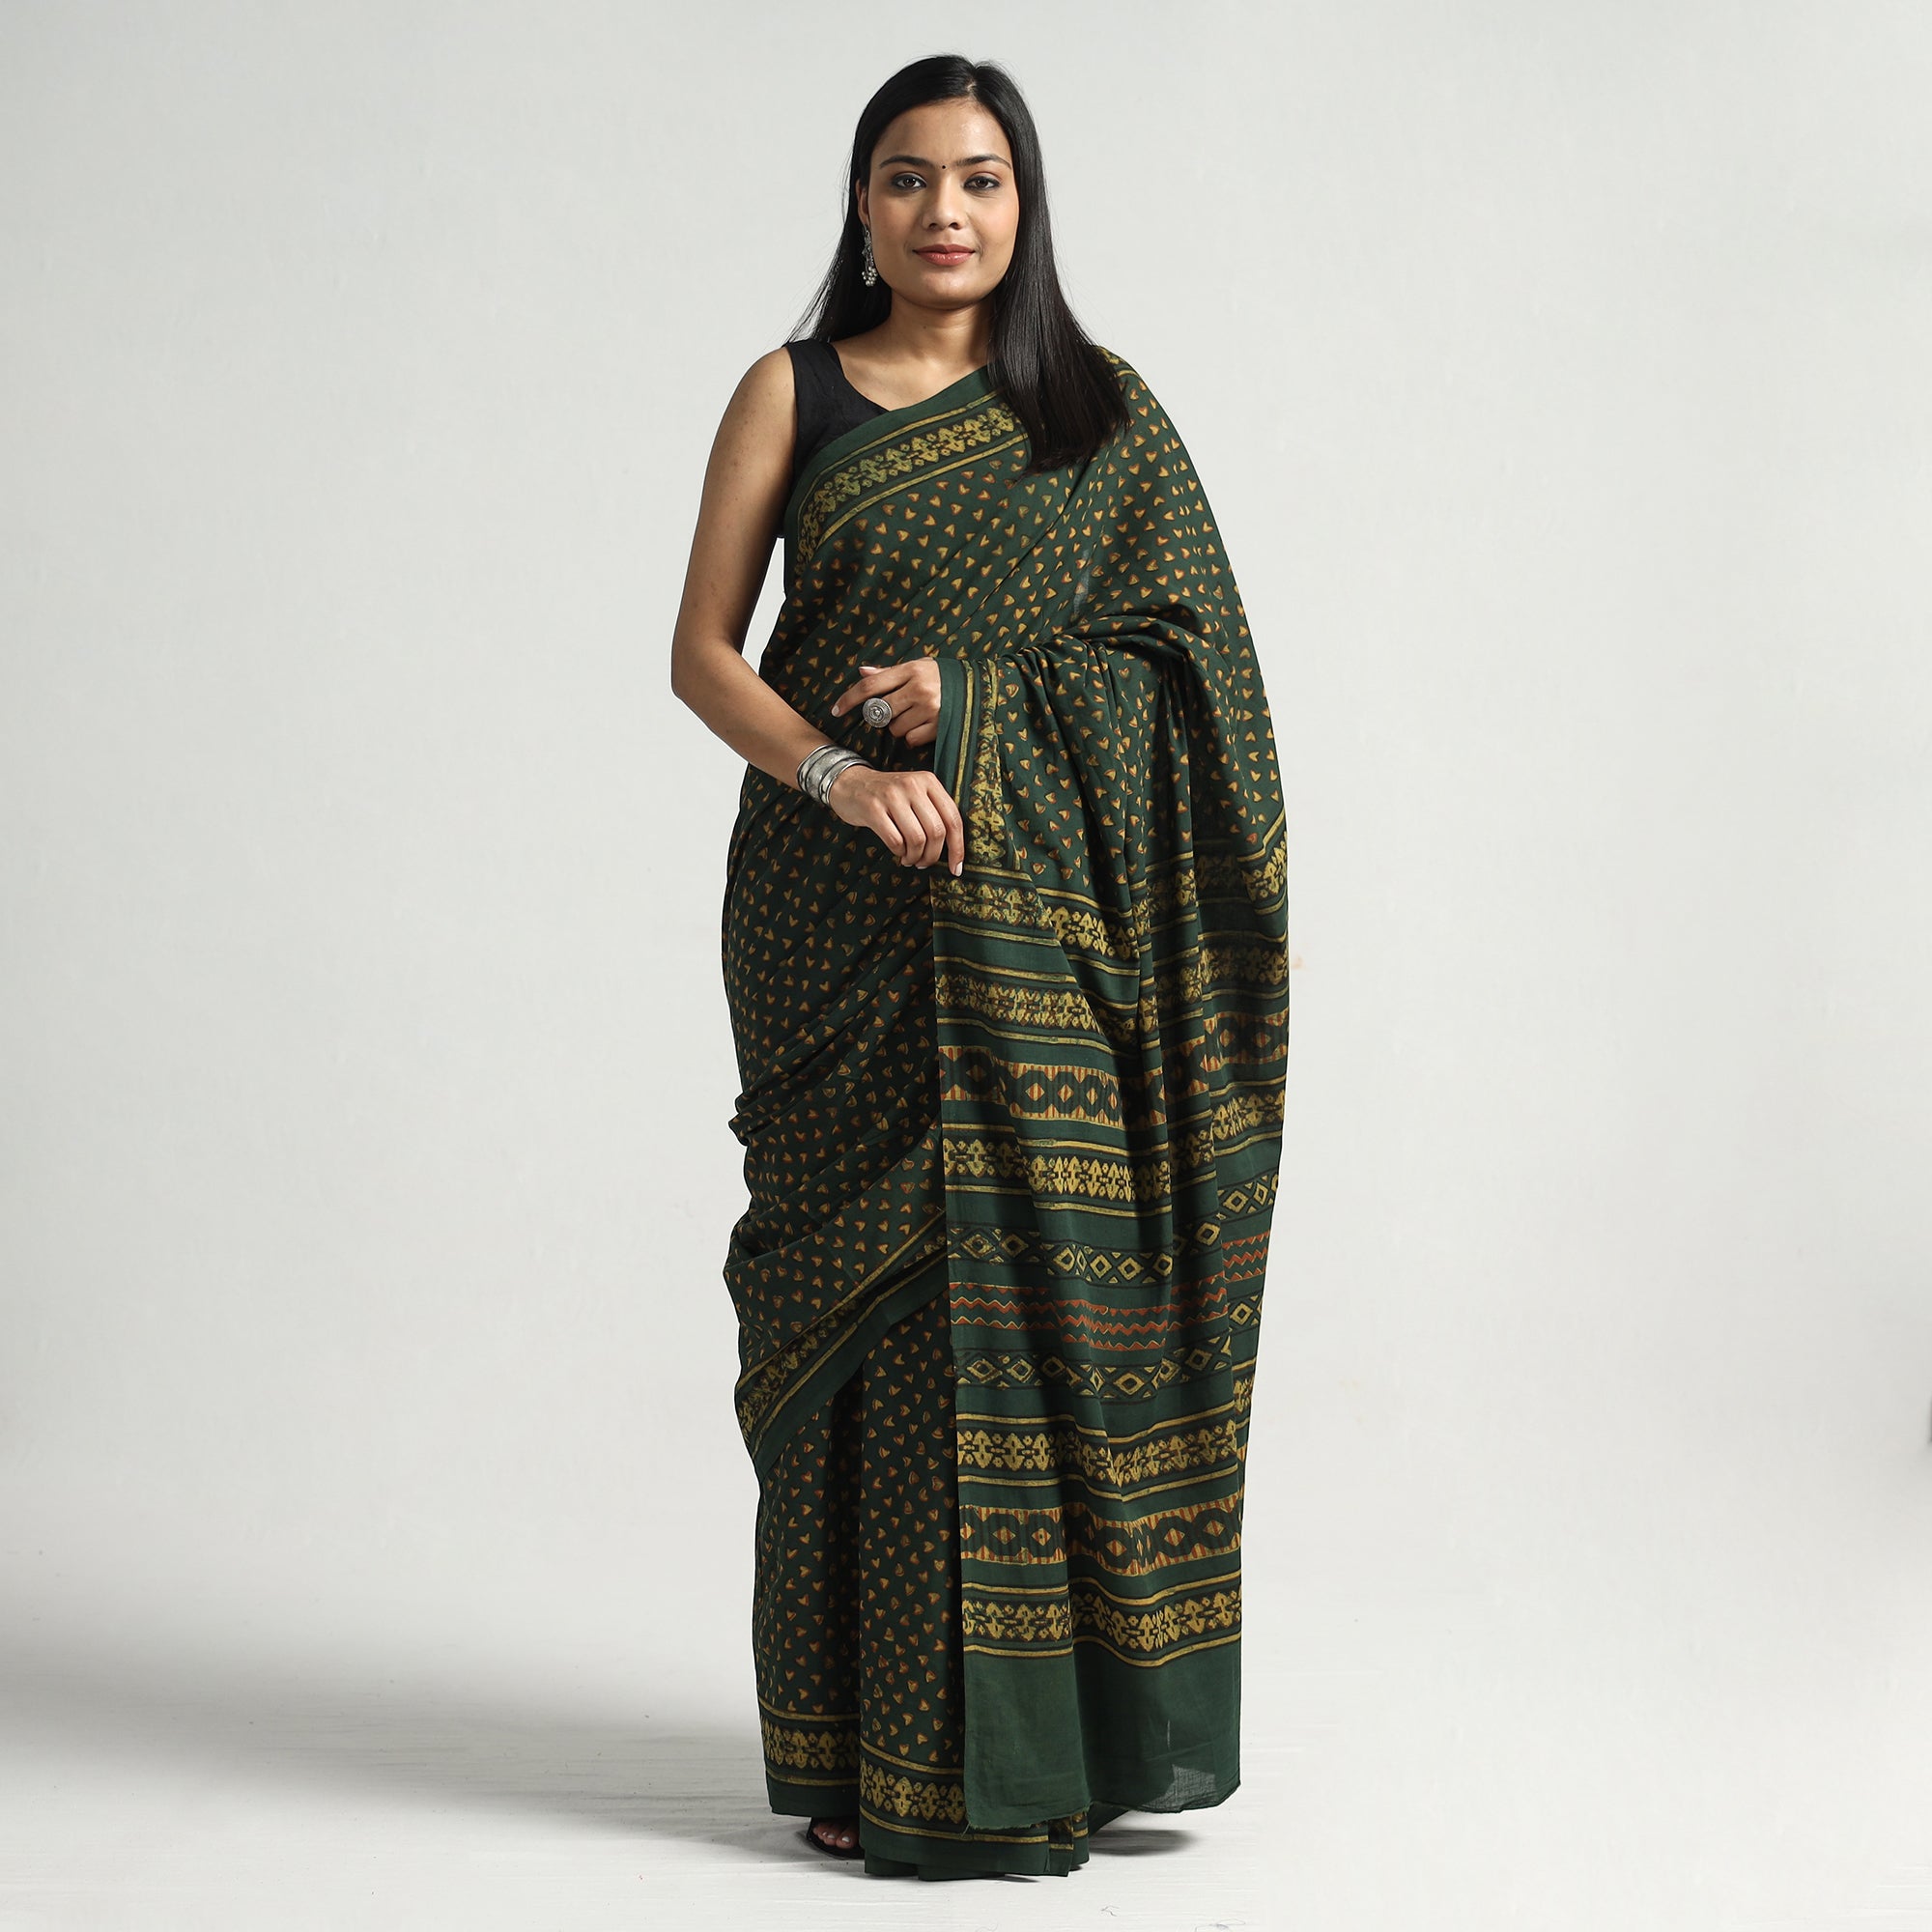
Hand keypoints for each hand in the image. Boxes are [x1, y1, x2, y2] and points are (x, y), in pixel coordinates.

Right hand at [826, 765, 963, 874]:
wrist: (850, 783)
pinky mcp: (873, 809)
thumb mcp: (915, 793)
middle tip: (924, 863)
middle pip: (936, 831)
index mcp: (929, 781)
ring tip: (910, 859)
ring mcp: (892, 796)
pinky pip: (895, 841)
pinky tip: (898, 852)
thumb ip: (935, 811)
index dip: (958, 847)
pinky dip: (899, 852)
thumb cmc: (888, 796)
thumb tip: (954, 849)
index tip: (957, 867)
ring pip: (917, 839)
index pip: (953, 818)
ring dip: (915, 857)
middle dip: (933, 856)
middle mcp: (912, 785)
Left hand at [830, 658, 941, 747]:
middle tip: (898, 709)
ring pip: (896, 728)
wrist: (981, 688)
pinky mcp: (940, 727)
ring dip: (900, 727)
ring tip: (916, 716)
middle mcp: (919, 688)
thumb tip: (862, 671)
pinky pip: (912, 740)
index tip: (836, 710)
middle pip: (881, 712)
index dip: (850, 698)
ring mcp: (930, 709)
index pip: (871, 685)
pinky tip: (926, 727)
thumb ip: (890, 672)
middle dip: (884, 715)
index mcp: (911, 670)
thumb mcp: (920, 667)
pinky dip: (914, 737)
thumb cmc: (944, 677)